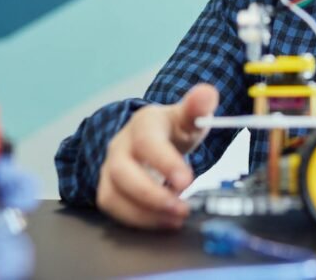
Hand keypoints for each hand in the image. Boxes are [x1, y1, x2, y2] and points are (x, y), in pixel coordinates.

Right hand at [96, 84, 218, 228]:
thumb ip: (198, 107)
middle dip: (151, 195)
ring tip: (176, 220)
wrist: (156, 135)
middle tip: (182, 209)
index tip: (186, 182)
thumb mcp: (189, 117)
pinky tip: (163, 222)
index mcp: (143, 124)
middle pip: (122, 172)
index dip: (164, 163)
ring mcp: (110, 168)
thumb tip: (207, 93)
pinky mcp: (109, 188)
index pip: (147, 142)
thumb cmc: (173, 128)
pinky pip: (114, 209)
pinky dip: (138, 221)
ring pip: (113, 195)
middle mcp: (120, 146)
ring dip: (144, 214)